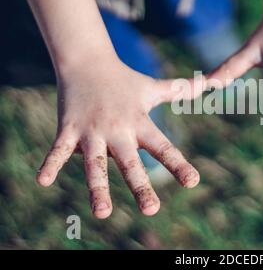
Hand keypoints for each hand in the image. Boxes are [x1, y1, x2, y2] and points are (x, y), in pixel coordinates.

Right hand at [37, 57, 203, 218]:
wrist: (87, 61)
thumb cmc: (124, 80)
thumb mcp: (154, 87)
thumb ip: (181, 89)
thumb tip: (208, 83)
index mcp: (139, 123)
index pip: (163, 147)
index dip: (177, 164)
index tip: (192, 182)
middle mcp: (118, 130)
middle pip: (130, 162)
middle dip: (140, 186)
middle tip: (152, 210)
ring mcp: (92, 131)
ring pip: (95, 164)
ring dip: (98, 188)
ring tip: (103, 213)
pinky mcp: (68, 129)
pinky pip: (58, 149)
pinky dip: (51, 164)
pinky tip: (43, 181)